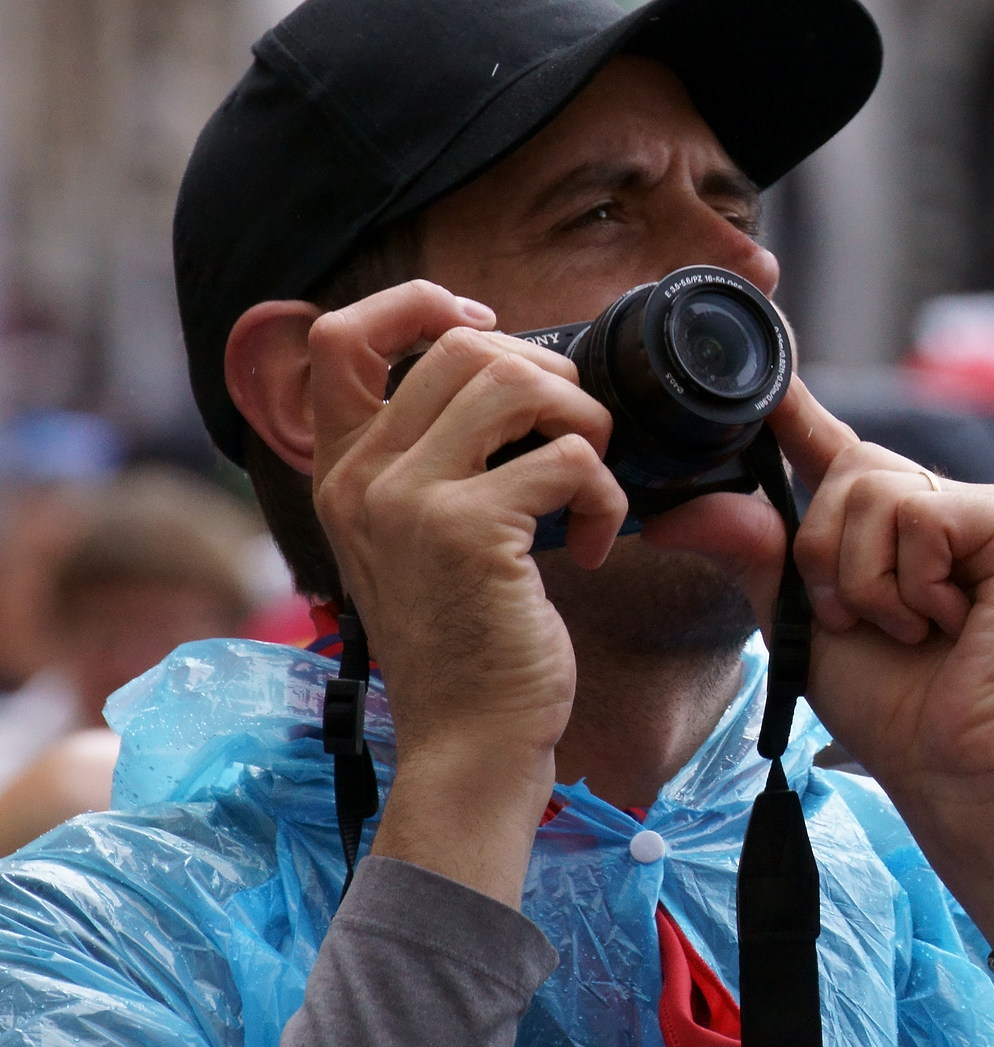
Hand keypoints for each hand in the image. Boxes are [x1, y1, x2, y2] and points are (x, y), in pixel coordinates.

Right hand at [306, 280, 629, 900]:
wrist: (471, 743)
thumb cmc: (470, 639)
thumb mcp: (423, 538)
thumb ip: (437, 457)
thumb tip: (513, 369)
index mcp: (342, 471)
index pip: (336, 334)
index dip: (417, 303)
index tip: (487, 324)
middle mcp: (361, 477)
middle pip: (463, 345)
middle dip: (549, 376)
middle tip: (576, 438)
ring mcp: (408, 501)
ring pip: (519, 380)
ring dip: (585, 420)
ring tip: (591, 481)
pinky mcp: (470, 531)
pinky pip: (570, 458)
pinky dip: (605, 495)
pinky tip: (593, 545)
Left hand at [766, 384, 993, 965]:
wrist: (959, 771)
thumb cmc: (898, 711)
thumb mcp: (806, 626)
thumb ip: (758, 558)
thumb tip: (683, 510)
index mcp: (911, 531)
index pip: (845, 456)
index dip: (803, 417)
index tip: (769, 379)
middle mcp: (960, 509)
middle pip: (854, 468)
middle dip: (827, 553)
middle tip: (857, 621)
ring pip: (881, 490)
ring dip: (868, 580)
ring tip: (913, 629)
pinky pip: (925, 515)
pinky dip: (913, 581)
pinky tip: (952, 621)